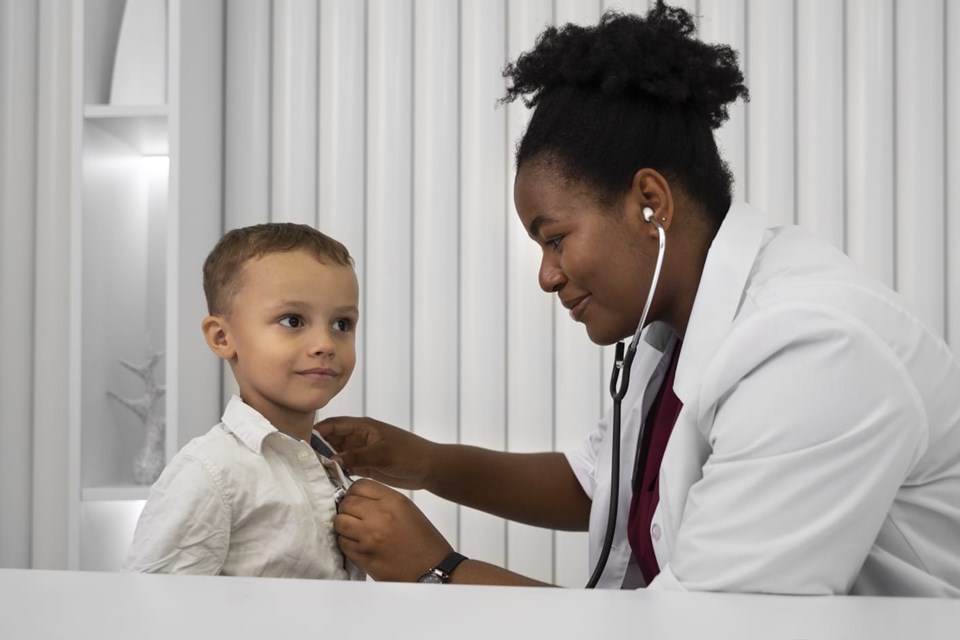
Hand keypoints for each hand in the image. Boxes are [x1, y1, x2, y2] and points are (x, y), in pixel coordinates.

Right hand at [315, 416, 435, 489]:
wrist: (429, 468)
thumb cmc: (409, 454)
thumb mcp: (383, 454)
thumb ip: (357, 456)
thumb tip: (332, 460)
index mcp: (363, 427)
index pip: (333, 425)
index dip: (317, 432)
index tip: (302, 445)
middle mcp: (359, 438)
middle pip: (331, 440)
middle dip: (318, 450)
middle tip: (304, 465)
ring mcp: (362, 452)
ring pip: (337, 455)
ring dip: (327, 463)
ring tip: (312, 476)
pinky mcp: (366, 466)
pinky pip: (346, 467)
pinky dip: (337, 473)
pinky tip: (327, 483)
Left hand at [334, 479, 452, 581]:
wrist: (432, 568)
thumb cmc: (423, 541)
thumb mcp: (407, 510)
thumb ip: (382, 500)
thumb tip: (358, 499)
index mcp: (393, 501)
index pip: (358, 486)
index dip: (354, 493)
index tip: (356, 500)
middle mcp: (380, 516)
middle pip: (346, 503)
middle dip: (347, 509)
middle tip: (355, 517)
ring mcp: (369, 537)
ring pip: (340, 523)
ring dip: (344, 527)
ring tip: (356, 532)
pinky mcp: (363, 556)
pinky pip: (342, 543)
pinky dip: (346, 543)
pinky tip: (359, 545)